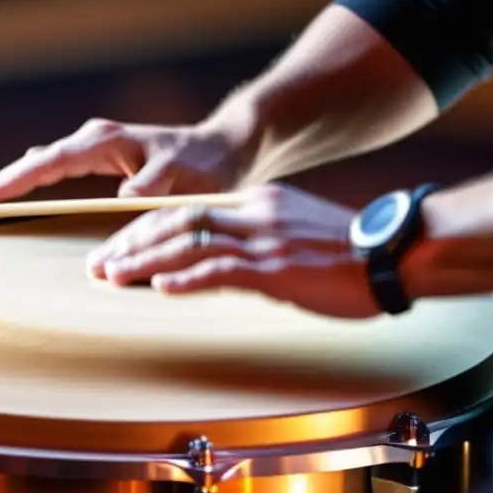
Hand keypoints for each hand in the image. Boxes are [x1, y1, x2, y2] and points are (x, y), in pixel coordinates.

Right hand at [0, 113, 255, 203]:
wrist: (223, 148)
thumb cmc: (206, 165)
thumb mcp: (184, 176)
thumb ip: (156, 183)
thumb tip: (125, 196)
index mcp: (106, 142)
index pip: (49, 163)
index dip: (14, 181)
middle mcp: (95, 139)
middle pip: (37, 160)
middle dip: (3, 181)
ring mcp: (96, 147)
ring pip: (44, 162)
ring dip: (14, 180)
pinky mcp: (101, 157)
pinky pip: (57, 168)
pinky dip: (34, 181)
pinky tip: (18, 196)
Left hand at [86, 183, 380, 318]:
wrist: (395, 252)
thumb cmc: (350, 253)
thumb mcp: (296, 235)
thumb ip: (258, 243)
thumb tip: (223, 264)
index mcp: (257, 203)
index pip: (188, 212)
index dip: (146, 230)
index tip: (118, 248)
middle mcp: (254, 214)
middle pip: (177, 222)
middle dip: (132, 244)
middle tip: (98, 265)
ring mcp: (264, 240)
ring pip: (189, 243)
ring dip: (145, 262)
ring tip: (112, 276)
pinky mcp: (277, 269)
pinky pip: (222, 270)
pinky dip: (187, 279)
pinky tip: (160, 289)